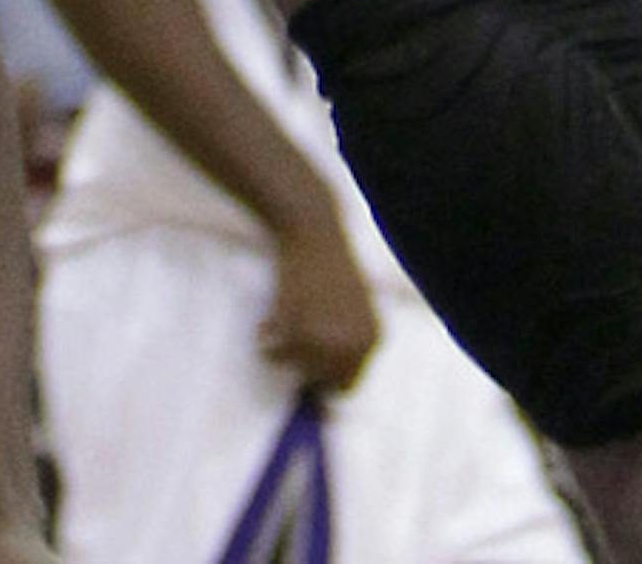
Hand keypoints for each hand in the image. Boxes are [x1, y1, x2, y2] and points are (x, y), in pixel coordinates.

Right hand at [259, 187, 380, 394]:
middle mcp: (355, 344)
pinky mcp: (300, 326)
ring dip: (283, 352)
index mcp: (372, 339)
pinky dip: (269, 340)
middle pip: (322, 382)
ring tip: (279, 324)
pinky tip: (270, 317)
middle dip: (302, 364)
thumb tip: (325, 412)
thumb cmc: (329, 268)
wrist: (314, 227)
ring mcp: (328, 338)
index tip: (306, 364)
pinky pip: (277, 354)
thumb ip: (342, 350)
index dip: (323, 377)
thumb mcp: (351, 310)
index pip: (347, 385)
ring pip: (297, 370)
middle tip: (291, 335)